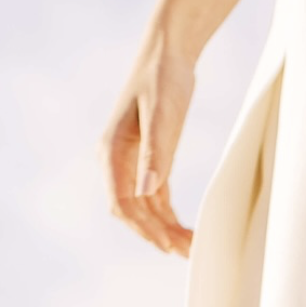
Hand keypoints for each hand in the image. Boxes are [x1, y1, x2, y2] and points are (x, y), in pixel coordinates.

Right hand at [101, 23, 197, 255]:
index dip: (144, 228)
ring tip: (192, 249)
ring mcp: (133, 163)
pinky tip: (187, 231)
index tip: (166, 246)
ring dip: (166, 230)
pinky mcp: (150, 161)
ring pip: (146, 209)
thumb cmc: (163, 77)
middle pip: (133, 212)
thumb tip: (147, 191)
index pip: (122, 203)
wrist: (168, 52)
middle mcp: (118, 161)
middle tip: (187, 254)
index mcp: (113, 151)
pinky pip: (156, 199)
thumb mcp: (162, 114)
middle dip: (157, 234)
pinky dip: (170, 217)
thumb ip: (157, 153)